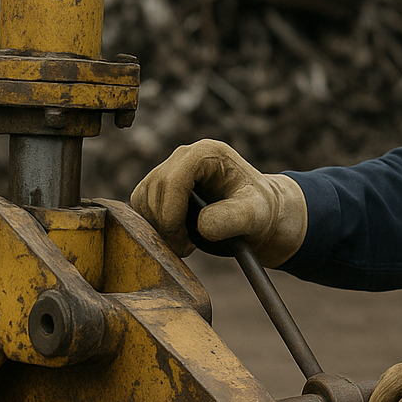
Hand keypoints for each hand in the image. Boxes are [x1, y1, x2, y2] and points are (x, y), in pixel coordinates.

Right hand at [129, 139, 306, 264]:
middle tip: (185, 248)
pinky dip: (153, 225)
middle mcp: (186, 155)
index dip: (171, 212)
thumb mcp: (256, 215)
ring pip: (143, 198)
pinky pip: (140, 206)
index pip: (173, 179)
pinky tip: (177, 234)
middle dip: (165, 224)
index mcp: (208, 154)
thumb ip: (233, 219)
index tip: (183, 239)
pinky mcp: (160, 185)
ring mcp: (171, 168)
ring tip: (185, 241)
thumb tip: (202, 225)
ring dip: (158, 226)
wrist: (258, 214)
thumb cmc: (260, 211)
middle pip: (154, 189)